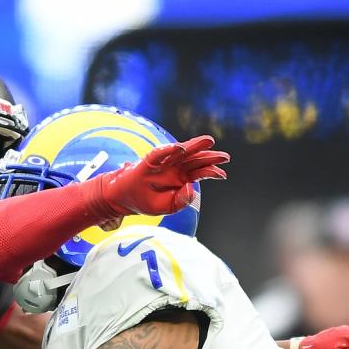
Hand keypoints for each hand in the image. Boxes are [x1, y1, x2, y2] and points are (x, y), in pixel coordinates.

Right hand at [86, 136, 229, 218]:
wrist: (122, 199)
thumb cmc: (145, 202)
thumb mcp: (166, 207)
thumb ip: (180, 201)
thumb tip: (191, 188)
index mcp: (180, 179)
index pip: (199, 173)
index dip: (211, 172)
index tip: (223, 175)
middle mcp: (174, 169)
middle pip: (194, 160)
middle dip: (209, 157)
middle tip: (225, 157)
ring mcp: (162, 164)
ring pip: (181, 153)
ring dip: (194, 146)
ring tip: (209, 141)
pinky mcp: (148, 162)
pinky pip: (159, 154)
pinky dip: (168, 150)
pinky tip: (180, 147)